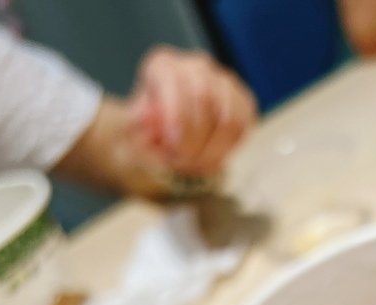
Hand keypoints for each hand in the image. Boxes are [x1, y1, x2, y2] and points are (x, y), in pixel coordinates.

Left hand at [130, 48, 256, 177]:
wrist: (166, 136)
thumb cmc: (148, 133)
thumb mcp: (132, 132)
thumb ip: (137, 127)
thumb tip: (146, 118)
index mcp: (163, 66)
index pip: (175, 83)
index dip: (177, 116)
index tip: (173, 146)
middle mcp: (195, 67)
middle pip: (204, 98)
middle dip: (195, 139)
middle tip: (183, 164)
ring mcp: (223, 81)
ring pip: (229, 116)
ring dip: (214, 149)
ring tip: (197, 167)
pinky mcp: (242, 100)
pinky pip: (243, 126)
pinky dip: (229, 147)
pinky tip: (212, 158)